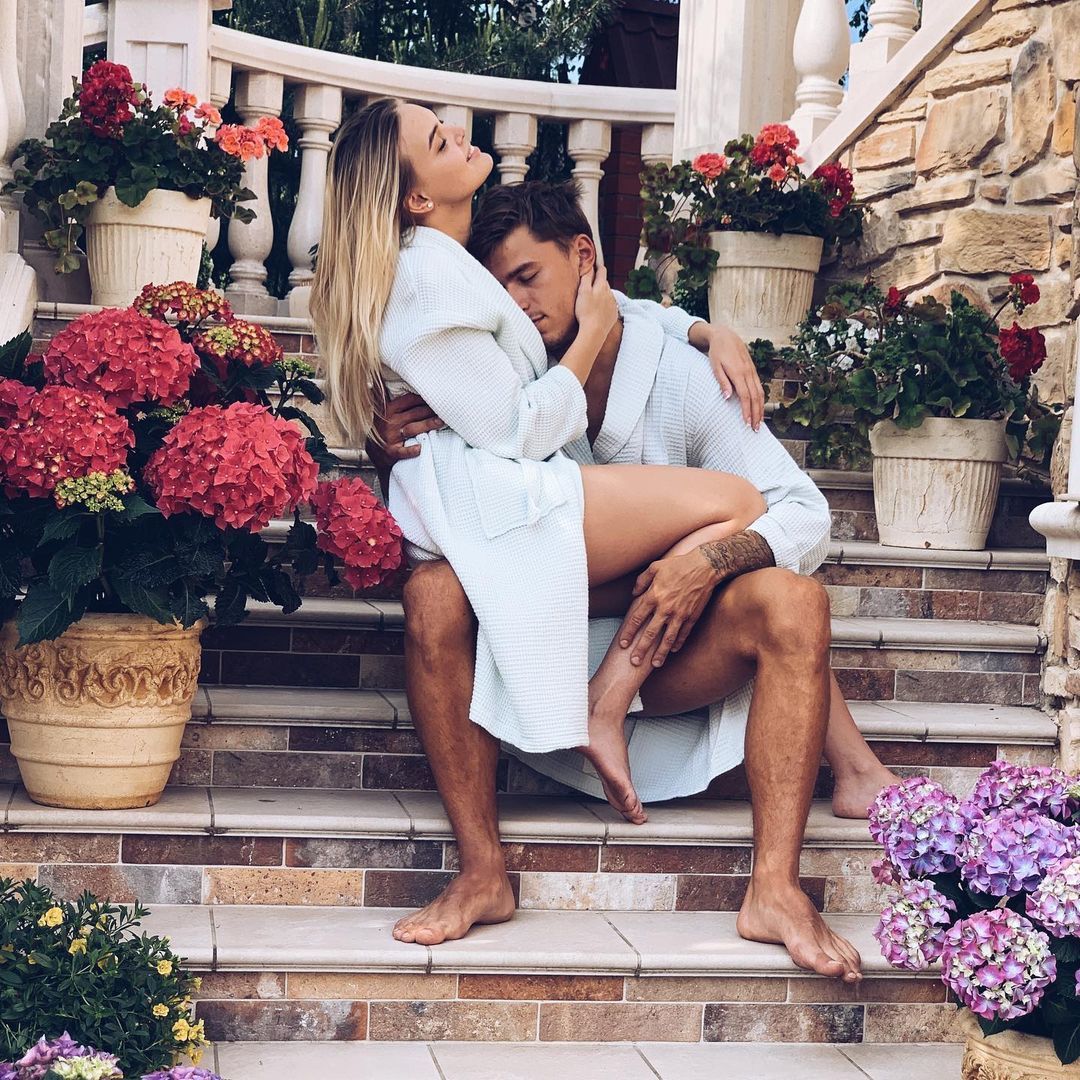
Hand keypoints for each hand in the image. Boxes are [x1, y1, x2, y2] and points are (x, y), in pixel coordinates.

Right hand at [370, 392, 443, 464]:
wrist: (374, 451)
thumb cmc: (385, 428)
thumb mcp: (385, 411)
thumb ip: (395, 400)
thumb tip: (399, 383)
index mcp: (389, 409)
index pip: (409, 400)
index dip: (424, 397)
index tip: (438, 396)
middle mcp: (390, 422)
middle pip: (415, 413)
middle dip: (431, 411)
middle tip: (446, 409)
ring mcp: (391, 437)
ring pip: (412, 429)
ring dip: (427, 425)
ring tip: (441, 422)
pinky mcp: (391, 451)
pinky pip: (402, 451)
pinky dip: (411, 450)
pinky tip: (420, 448)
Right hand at [574, 264, 618, 342]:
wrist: (594, 331)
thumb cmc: (585, 312)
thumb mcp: (582, 292)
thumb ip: (586, 278)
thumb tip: (589, 266)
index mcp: (602, 286)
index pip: (602, 271)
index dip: (598, 266)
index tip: (596, 264)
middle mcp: (610, 293)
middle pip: (605, 283)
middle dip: (599, 281)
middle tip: (591, 284)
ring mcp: (613, 304)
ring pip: (608, 294)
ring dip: (603, 294)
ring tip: (594, 299)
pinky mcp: (614, 314)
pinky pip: (610, 305)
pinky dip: (605, 305)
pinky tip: (599, 310)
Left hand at [617, 549, 719, 667]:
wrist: (704, 566)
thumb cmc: (678, 565)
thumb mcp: (655, 567)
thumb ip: (642, 581)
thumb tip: (634, 593)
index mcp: (654, 595)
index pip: (636, 618)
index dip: (629, 632)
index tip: (623, 643)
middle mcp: (665, 608)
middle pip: (650, 633)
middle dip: (641, 649)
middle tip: (634, 661)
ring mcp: (680, 614)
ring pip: (668, 638)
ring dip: (661, 653)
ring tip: (655, 664)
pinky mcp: (692, 616)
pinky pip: (683, 633)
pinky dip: (678, 643)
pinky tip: (673, 650)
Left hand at [699, 324, 765, 430]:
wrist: (725, 336)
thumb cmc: (717, 352)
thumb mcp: (715, 366)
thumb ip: (722, 382)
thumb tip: (727, 398)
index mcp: (738, 373)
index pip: (745, 396)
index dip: (746, 411)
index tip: (746, 423)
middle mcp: (748, 373)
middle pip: (755, 397)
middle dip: (756, 414)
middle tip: (755, 429)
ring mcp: (752, 371)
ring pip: (760, 393)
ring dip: (760, 409)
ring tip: (759, 422)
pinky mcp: (752, 370)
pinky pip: (759, 387)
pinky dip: (760, 399)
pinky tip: (759, 408)